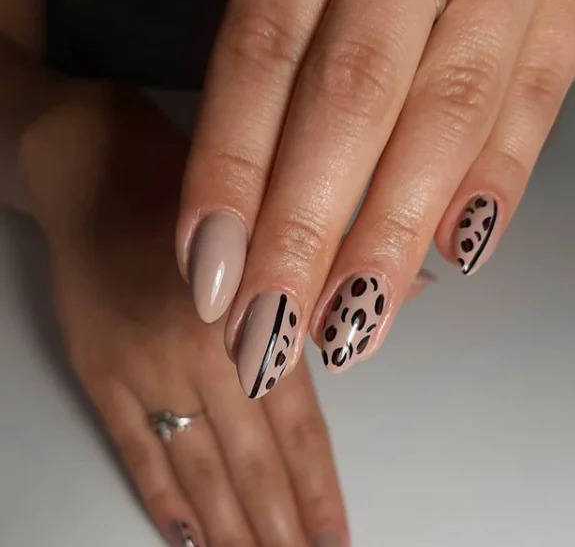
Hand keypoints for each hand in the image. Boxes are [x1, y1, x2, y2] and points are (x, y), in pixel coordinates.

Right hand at [22, 87, 347, 546]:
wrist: (95, 171)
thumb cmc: (185, 187)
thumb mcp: (264, 217)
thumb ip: (319, 276)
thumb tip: (393, 301)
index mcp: (246, 313)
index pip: (297, 425)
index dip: (318, 487)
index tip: (336, 537)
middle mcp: (198, 352)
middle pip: (251, 460)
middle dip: (280, 525)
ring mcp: (143, 368)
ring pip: (198, 466)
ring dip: (231, 526)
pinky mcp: (98, 372)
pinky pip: (133, 447)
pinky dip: (160, 495)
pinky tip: (187, 535)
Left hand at [175, 0, 574, 396]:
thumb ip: (276, 58)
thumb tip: (249, 206)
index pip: (261, 61)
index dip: (230, 172)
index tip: (209, 275)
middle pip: (348, 107)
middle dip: (303, 234)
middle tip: (266, 335)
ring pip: (444, 118)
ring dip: (390, 235)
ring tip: (349, 329)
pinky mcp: (560, 6)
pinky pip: (534, 99)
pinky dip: (497, 180)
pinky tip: (458, 253)